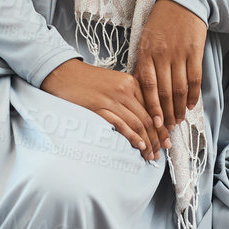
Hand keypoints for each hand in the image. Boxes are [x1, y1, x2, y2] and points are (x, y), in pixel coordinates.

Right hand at [40, 59, 166, 159]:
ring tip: (152, 155)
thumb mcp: (113, 82)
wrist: (62, 72)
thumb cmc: (86, 80)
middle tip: (163, 150)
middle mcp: (125, 90)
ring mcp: (111, 99)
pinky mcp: (98, 108)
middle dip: (158, 137)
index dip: (162, 125)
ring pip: (137, 124)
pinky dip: (132, 137)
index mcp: (131, 82)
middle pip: (148, 118)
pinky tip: (139, 146)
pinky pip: (121, 125)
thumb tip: (143, 119)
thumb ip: (129, 97)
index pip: (154, 107)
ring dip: (147, 142)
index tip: (167, 137)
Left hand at [135, 0, 206, 135]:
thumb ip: (144, 64)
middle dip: (166, 112)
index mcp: (146, 53)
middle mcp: (162, 55)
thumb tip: (140, 90)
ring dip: (180, 107)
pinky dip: (193, 94)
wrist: (181, 2)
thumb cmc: (160, 24)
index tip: (154, 122)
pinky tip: (191, 105)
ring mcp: (179, 53)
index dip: (152, 107)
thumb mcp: (145, 41)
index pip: (148, 86)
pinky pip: (195, 78)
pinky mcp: (195, 51)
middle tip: (167, 127)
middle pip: (164, 90)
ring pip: (180, 87)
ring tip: (179, 119)